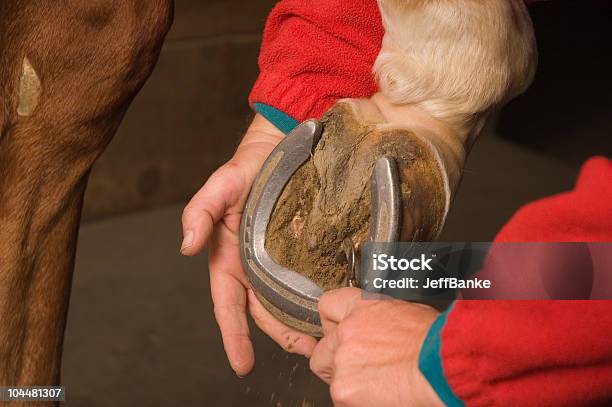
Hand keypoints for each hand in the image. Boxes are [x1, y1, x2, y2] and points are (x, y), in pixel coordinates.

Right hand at [181, 114, 317, 375]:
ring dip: (302, 324)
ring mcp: (278, 260)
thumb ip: (198, 213)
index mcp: (228, 260)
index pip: (228, 306)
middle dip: (282, 337)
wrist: (278, 148)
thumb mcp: (218, 187)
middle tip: (309, 353)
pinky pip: (308, 280)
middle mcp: (253, 266)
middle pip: (265, 313)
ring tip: (325, 341)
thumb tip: (186, 246)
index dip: (234, 336)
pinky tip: (335, 308)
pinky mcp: (302, 250)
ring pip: (288, 302)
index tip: (243, 365)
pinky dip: (317, 298)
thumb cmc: (244, 169)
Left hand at [310, 288, 443, 406]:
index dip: (330, 322)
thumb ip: (381, 319)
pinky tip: (380, 396)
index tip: (332, 331)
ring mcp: (342, 361)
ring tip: (379, 384)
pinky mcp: (343, 390)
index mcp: (362, 308)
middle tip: (359, 368)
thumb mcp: (408, 312)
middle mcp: (346, 332)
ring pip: (332, 377)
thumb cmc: (437, 342)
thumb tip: (380, 328)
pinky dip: (358, 400)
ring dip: (350, 382)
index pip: (328, 306)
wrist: (443, 367)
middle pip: (323, 348)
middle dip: (335, 359)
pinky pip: (342, 398)